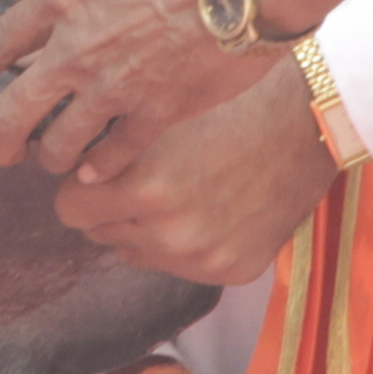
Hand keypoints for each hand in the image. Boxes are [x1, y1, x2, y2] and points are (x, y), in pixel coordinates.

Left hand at [0, 0, 267, 177]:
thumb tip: (70, 20)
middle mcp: (75, 47)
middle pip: (12, 112)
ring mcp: (111, 86)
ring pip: (58, 143)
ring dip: (50, 156)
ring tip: (51, 159)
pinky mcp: (153, 114)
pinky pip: (112, 155)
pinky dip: (100, 166)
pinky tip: (96, 170)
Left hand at [55, 63, 337, 282]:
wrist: (307, 124)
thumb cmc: (228, 103)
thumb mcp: (157, 114)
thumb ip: (108, 146)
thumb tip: (66, 163)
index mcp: (147, 188)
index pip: (69, 209)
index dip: (78, 187)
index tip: (91, 173)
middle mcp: (171, 233)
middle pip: (100, 234)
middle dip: (108, 206)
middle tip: (135, 178)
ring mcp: (203, 258)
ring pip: (135, 252)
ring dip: (142, 227)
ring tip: (175, 189)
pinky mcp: (231, 270)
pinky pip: (178, 265)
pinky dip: (182, 242)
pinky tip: (206, 208)